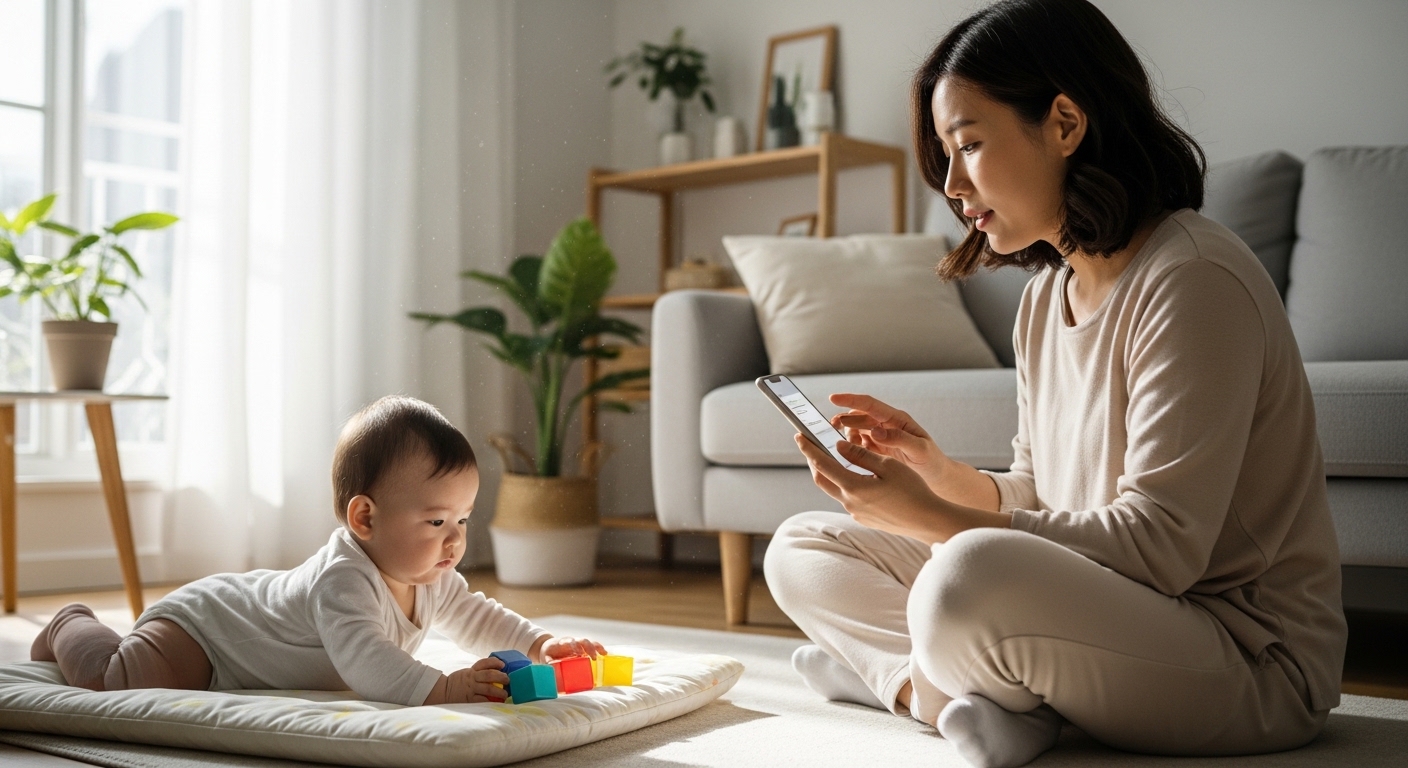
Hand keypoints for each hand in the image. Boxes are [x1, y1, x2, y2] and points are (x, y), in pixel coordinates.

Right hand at [425, 656, 509, 704]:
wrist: (443, 691)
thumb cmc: (459, 682)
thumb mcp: (467, 673)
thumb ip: (478, 672)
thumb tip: (496, 670)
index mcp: (471, 671)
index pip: (484, 663)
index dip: (494, 662)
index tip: (503, 664)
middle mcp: (472, 678)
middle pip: (489, 675)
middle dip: (500, 677)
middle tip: (508, 680)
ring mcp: (471, 689)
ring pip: (488, 689)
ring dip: (499, 691)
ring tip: (505, 694)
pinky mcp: (469, 700)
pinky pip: (482, 701)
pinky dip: (491, 701)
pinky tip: (497, 703)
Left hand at [535, 635, 607, 662]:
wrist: (548, 646)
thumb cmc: (548, 653)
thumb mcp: (546, 658)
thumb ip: (549, 663)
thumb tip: (552, 668)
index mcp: (563, 643)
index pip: (571, 642)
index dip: (576, 647)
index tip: (580, 654)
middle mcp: (572, 641)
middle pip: (582, 641)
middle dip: (589, 648)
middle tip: (594, 658)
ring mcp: (578, 643)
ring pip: (589, 641)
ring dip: (596, 647)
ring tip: (604, 654)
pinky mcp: (582, 646)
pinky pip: (591, 645)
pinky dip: (598, 648)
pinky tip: (604, 653)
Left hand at [797, 434, 1008, 544]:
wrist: (928, 521)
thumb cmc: (913, 490)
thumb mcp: (888, 465)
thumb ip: (861, 455)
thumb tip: (838, 446)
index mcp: (854, 487)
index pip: (822, 464)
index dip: (809, 449)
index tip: (799, 436)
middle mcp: (850, 503)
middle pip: (821, 479)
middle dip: (814, 461)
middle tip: (811, 445)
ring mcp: (857, 513)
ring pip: (834, 489)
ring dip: (830, 472)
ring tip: (833, 456)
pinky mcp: (865, 519)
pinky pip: (848, 498)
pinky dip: (845, 483)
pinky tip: (854, 474)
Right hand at [829, 393, 948, 489]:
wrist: (937, 477)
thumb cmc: (932, 461)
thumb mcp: (919, 450)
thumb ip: (899, 439)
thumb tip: (875, 430)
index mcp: (897, 419)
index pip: (870, 405)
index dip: (850, 400)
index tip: (833, 398)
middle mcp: (887, 425)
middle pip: (858, 416)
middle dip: (843, 420)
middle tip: (831, 429)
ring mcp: (881, 437)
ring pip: (856, 430)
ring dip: (847, 436)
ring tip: (846, 448)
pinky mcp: (877, 449)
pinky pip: (859, 445)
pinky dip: (851, 448)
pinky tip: (851, 456)